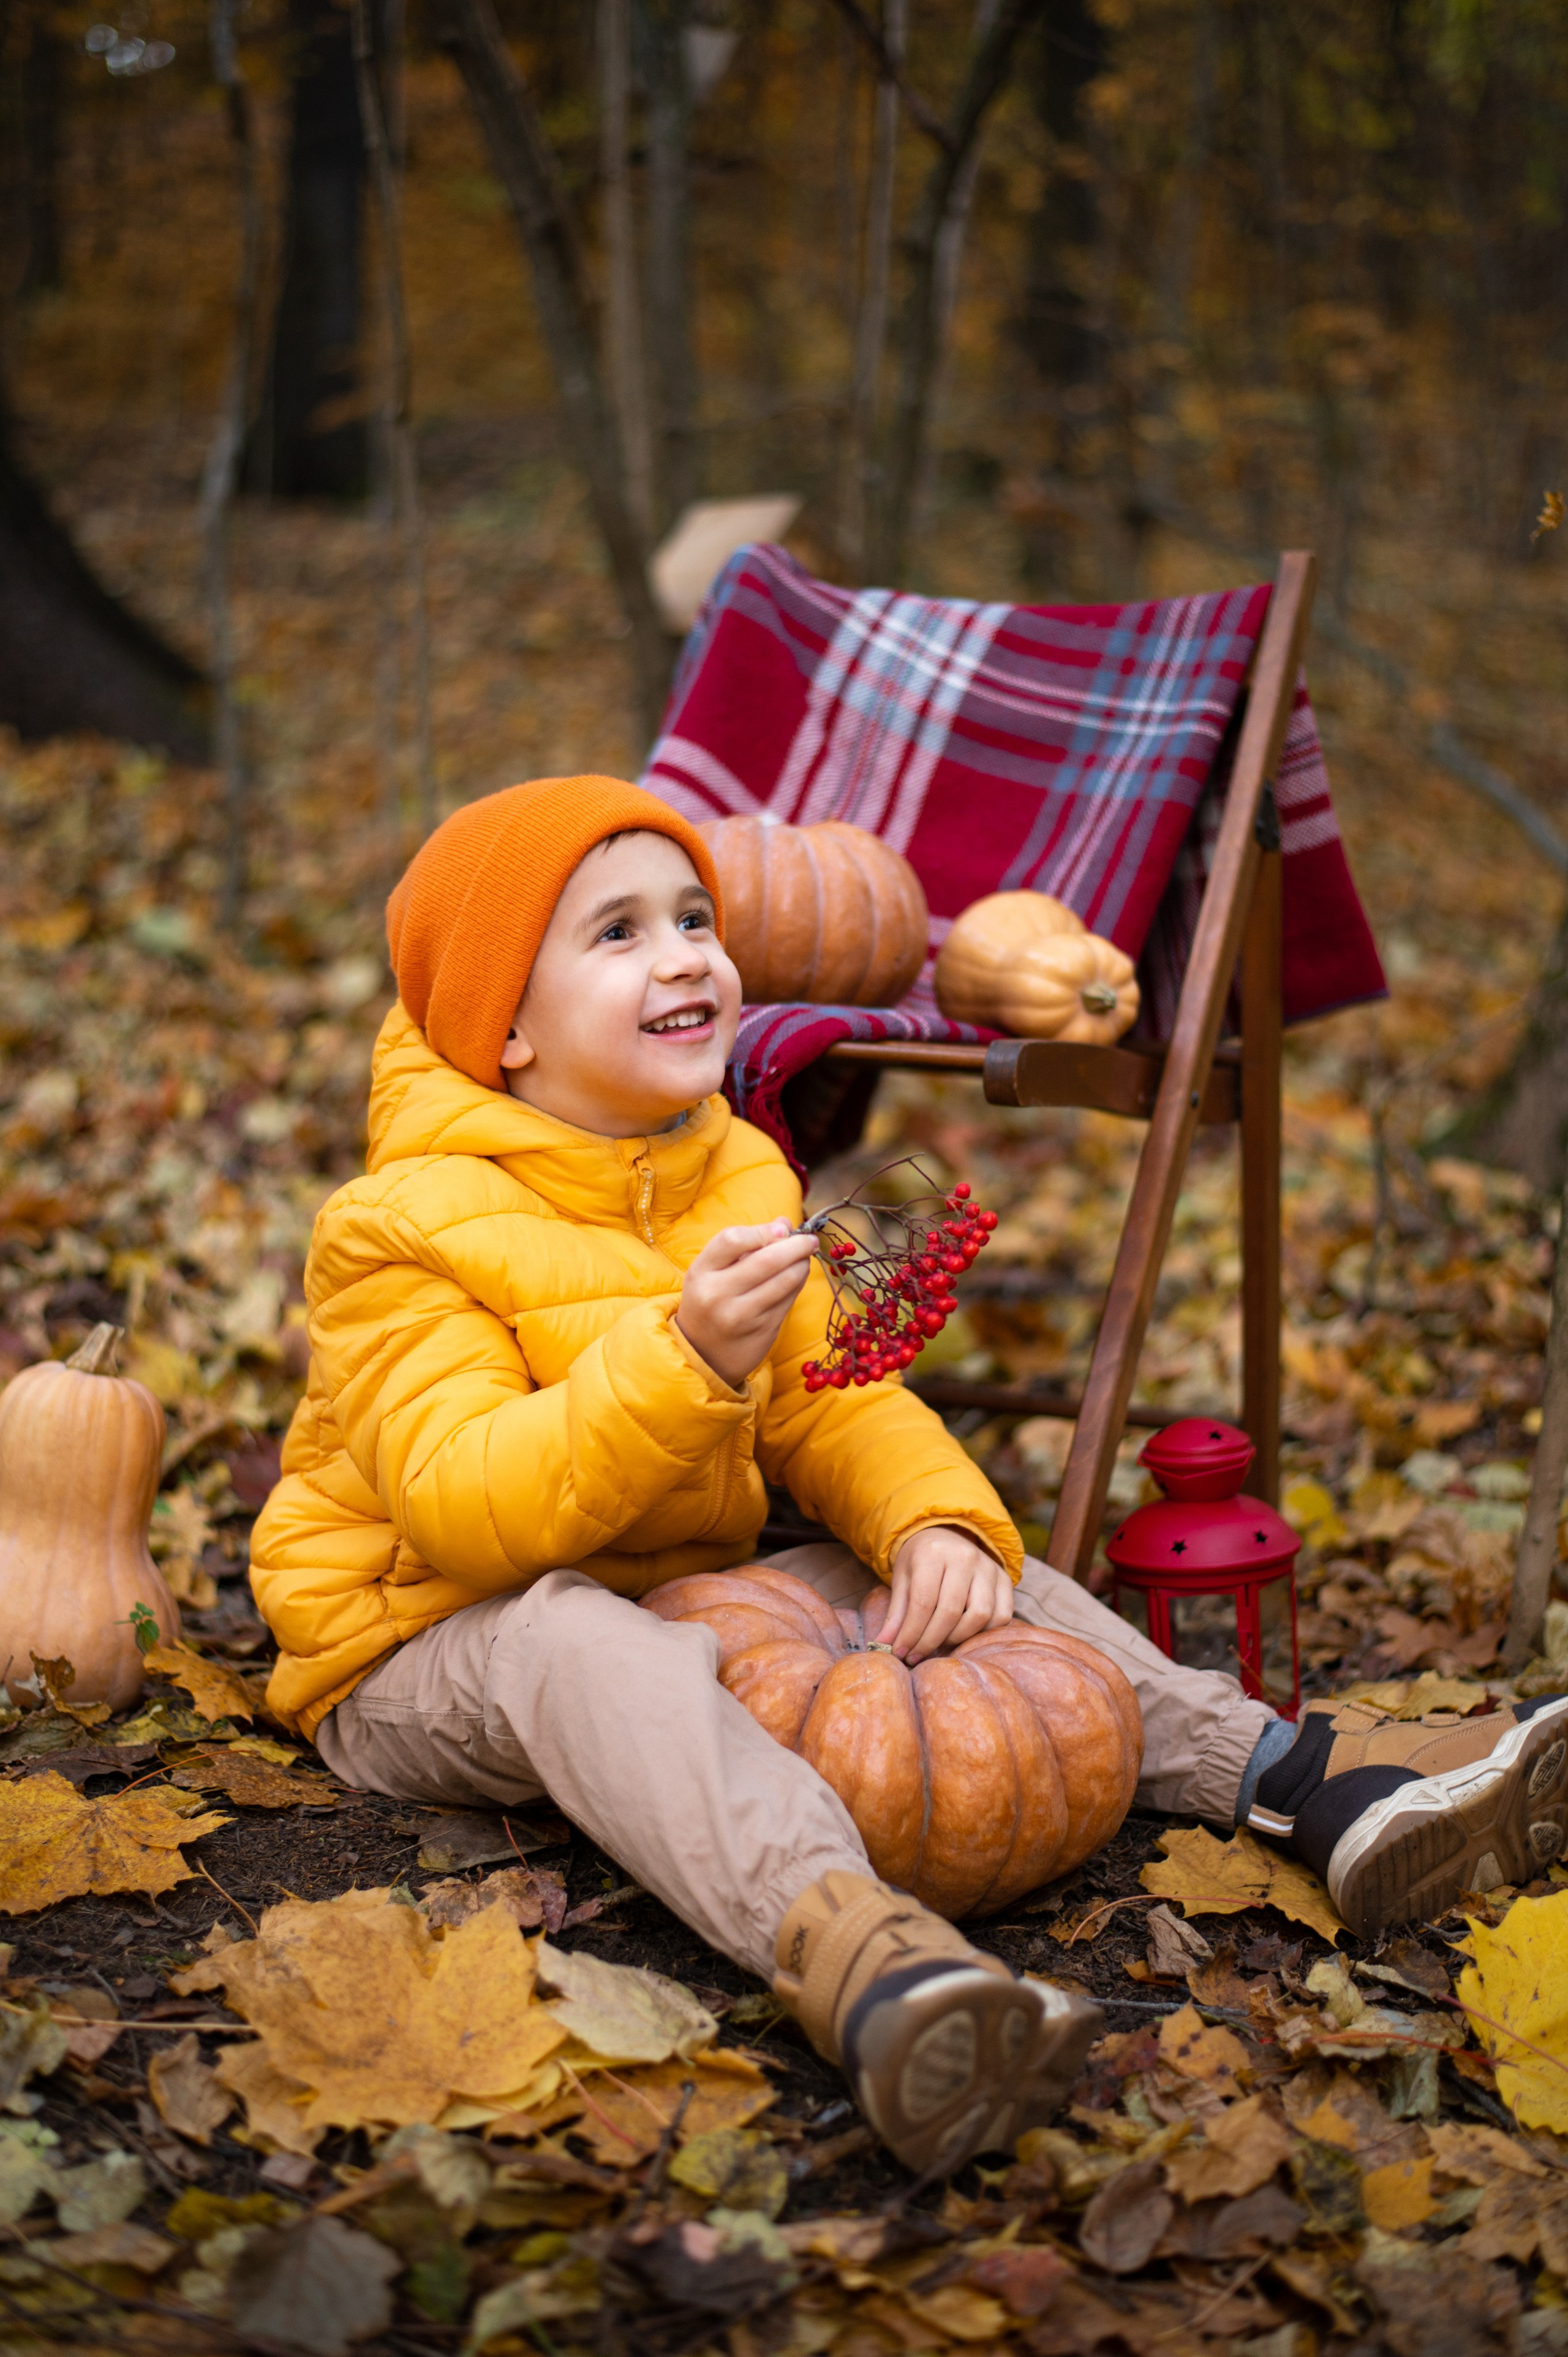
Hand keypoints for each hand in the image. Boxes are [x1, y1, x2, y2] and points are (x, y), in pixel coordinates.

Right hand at [676, 1219, 817, 1389]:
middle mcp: (718, 1294)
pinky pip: (789, 1300)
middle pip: (767, 1260)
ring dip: (802, 1265)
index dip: (763, 1230)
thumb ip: (745, 1244)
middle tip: (809, 1240)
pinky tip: (796, 1278)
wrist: (702, 1353)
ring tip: (804, 1258)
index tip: (782, 1228)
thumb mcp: (713, 1270)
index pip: (733, 1239)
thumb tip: (784, 1223)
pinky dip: (797, 1284)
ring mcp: (742, 1316)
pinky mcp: (763, 1331)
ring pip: (785, 1281)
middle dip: (796, 1246)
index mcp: (701, 1272)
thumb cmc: (710, 1300)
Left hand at [879, 1526, 1013, 1662]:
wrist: (944, 1536)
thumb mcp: (902, 1581)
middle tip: (916, 1656)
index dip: (911, 1633)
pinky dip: (983, 1633)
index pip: (923, 1602)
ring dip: (957, 1639)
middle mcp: (964, 1557)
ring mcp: (988, 1568)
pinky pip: (1001, 1616)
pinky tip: (963, 1635)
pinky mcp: (1004, 1579)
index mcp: (933, 1553)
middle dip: (930, 1641)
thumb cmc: (919, 1561)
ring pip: (979, 1615)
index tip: (901, 1652)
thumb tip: (883, 1646)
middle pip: (950, 1612)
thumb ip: (896, 1614)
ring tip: (939, 1644)